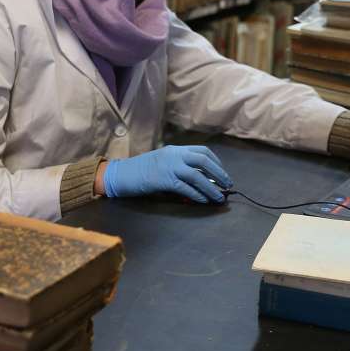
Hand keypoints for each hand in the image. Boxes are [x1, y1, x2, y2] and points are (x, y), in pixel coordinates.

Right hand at [102, 145, 232, 203]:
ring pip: (197, 176)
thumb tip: (201, 181)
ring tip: (219, 198)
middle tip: (227, 185)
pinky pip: (185, 188)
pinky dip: (197, 195)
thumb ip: (180, 168)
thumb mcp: (162, 162)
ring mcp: (169, 167)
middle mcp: (174, 155)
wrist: (121, 174)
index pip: (202, 151)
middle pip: (203, 161)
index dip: (216, 163)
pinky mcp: (164, 180)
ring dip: (211, 188)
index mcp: (175, 150)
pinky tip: (203, 201)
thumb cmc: (141, 170)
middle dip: (219, 174)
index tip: (222, 173)